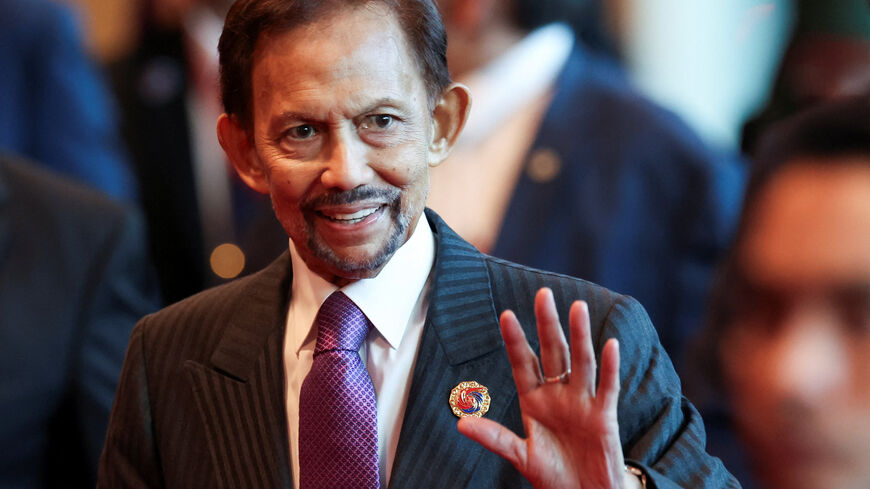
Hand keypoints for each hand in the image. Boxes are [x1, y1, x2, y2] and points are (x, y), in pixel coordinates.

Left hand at [458, 288, 633, 488]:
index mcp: (535, 401)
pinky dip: (609, 367)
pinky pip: (607, 388)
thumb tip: (460, 423)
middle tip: (543, 294)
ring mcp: (582, 403)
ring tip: (576, 307)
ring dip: (579, 335)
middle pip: (553, 353)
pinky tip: (609, 344)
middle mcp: (558, 395)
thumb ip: (494, 438)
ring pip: (581, 362)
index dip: (515, 340)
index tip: (506, 315)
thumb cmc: (553, 473)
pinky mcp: (604, 417)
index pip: (523, 363)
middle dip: (547, 324)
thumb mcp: (520, 456)